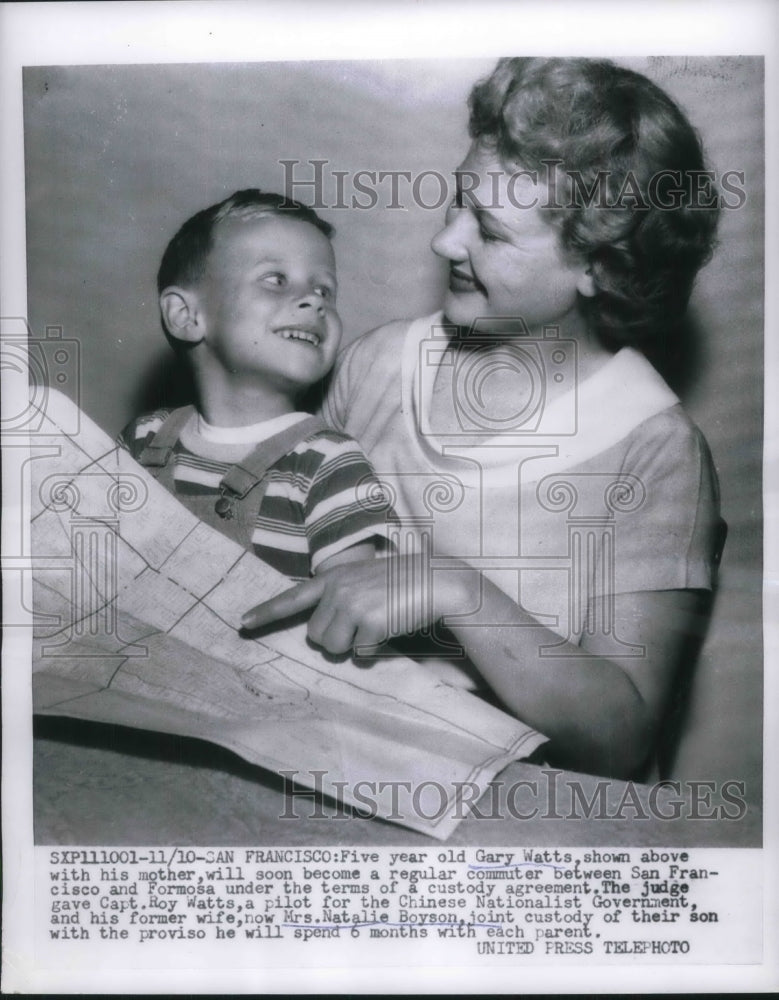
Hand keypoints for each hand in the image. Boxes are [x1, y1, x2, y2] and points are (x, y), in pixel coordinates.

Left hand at [241, 556, 472, 655]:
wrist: (437, 580)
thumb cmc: (403, 582)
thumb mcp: (364, 578)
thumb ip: (340, 596)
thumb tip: (323, 633)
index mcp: (333, 576)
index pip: (292, 597)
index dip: (266, 613)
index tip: (242, 624)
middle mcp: (336, 588)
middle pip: (315, 635)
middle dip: (335, 638)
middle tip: (362, 624)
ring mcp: (351, 604)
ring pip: (332, 647)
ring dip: (352, 646)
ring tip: (376, 625)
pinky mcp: (369, 622)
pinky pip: (359, 653)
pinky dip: (374, 649)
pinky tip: (390, 628)